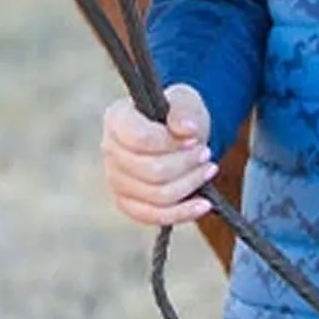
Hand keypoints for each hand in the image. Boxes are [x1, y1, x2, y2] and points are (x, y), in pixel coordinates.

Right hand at [101, 84, 215, 226]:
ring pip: (157, 196)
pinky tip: (203, 204)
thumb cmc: (176, 115)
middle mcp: (110, 150)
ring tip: (208, 170)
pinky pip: (154, 216)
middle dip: (186, 164)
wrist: (175, 134)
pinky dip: (182, 212)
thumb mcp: (184, 101)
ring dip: (189, 184)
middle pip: (152, 171)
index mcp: (117, 119)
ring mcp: (115, 180)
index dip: (171, 143)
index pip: (140, 138)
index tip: (195, 137)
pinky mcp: (126, 203)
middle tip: (206, 154)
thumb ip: (183, 111)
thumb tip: (187, 130)